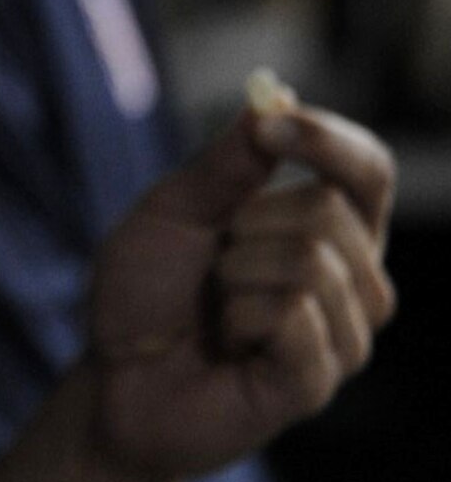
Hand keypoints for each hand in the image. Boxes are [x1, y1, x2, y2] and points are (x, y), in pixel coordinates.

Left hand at [86, 102, 395, 481]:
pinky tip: (230, 346)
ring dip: (238, 276)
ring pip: (312, 264)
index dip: (328, 142)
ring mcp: (342, 336)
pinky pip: (295, 319)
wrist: (112, 378)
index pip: (369, 172)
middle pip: (332, 210)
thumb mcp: (173, 212)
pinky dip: (242, 320)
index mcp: (329, 231)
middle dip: (248, 224)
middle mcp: (352, 281)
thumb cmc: (146, 294)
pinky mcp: (316, 382)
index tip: (272, 124)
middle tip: (215, 264)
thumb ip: (225, 164)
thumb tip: (273, 99)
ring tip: (219, 308)